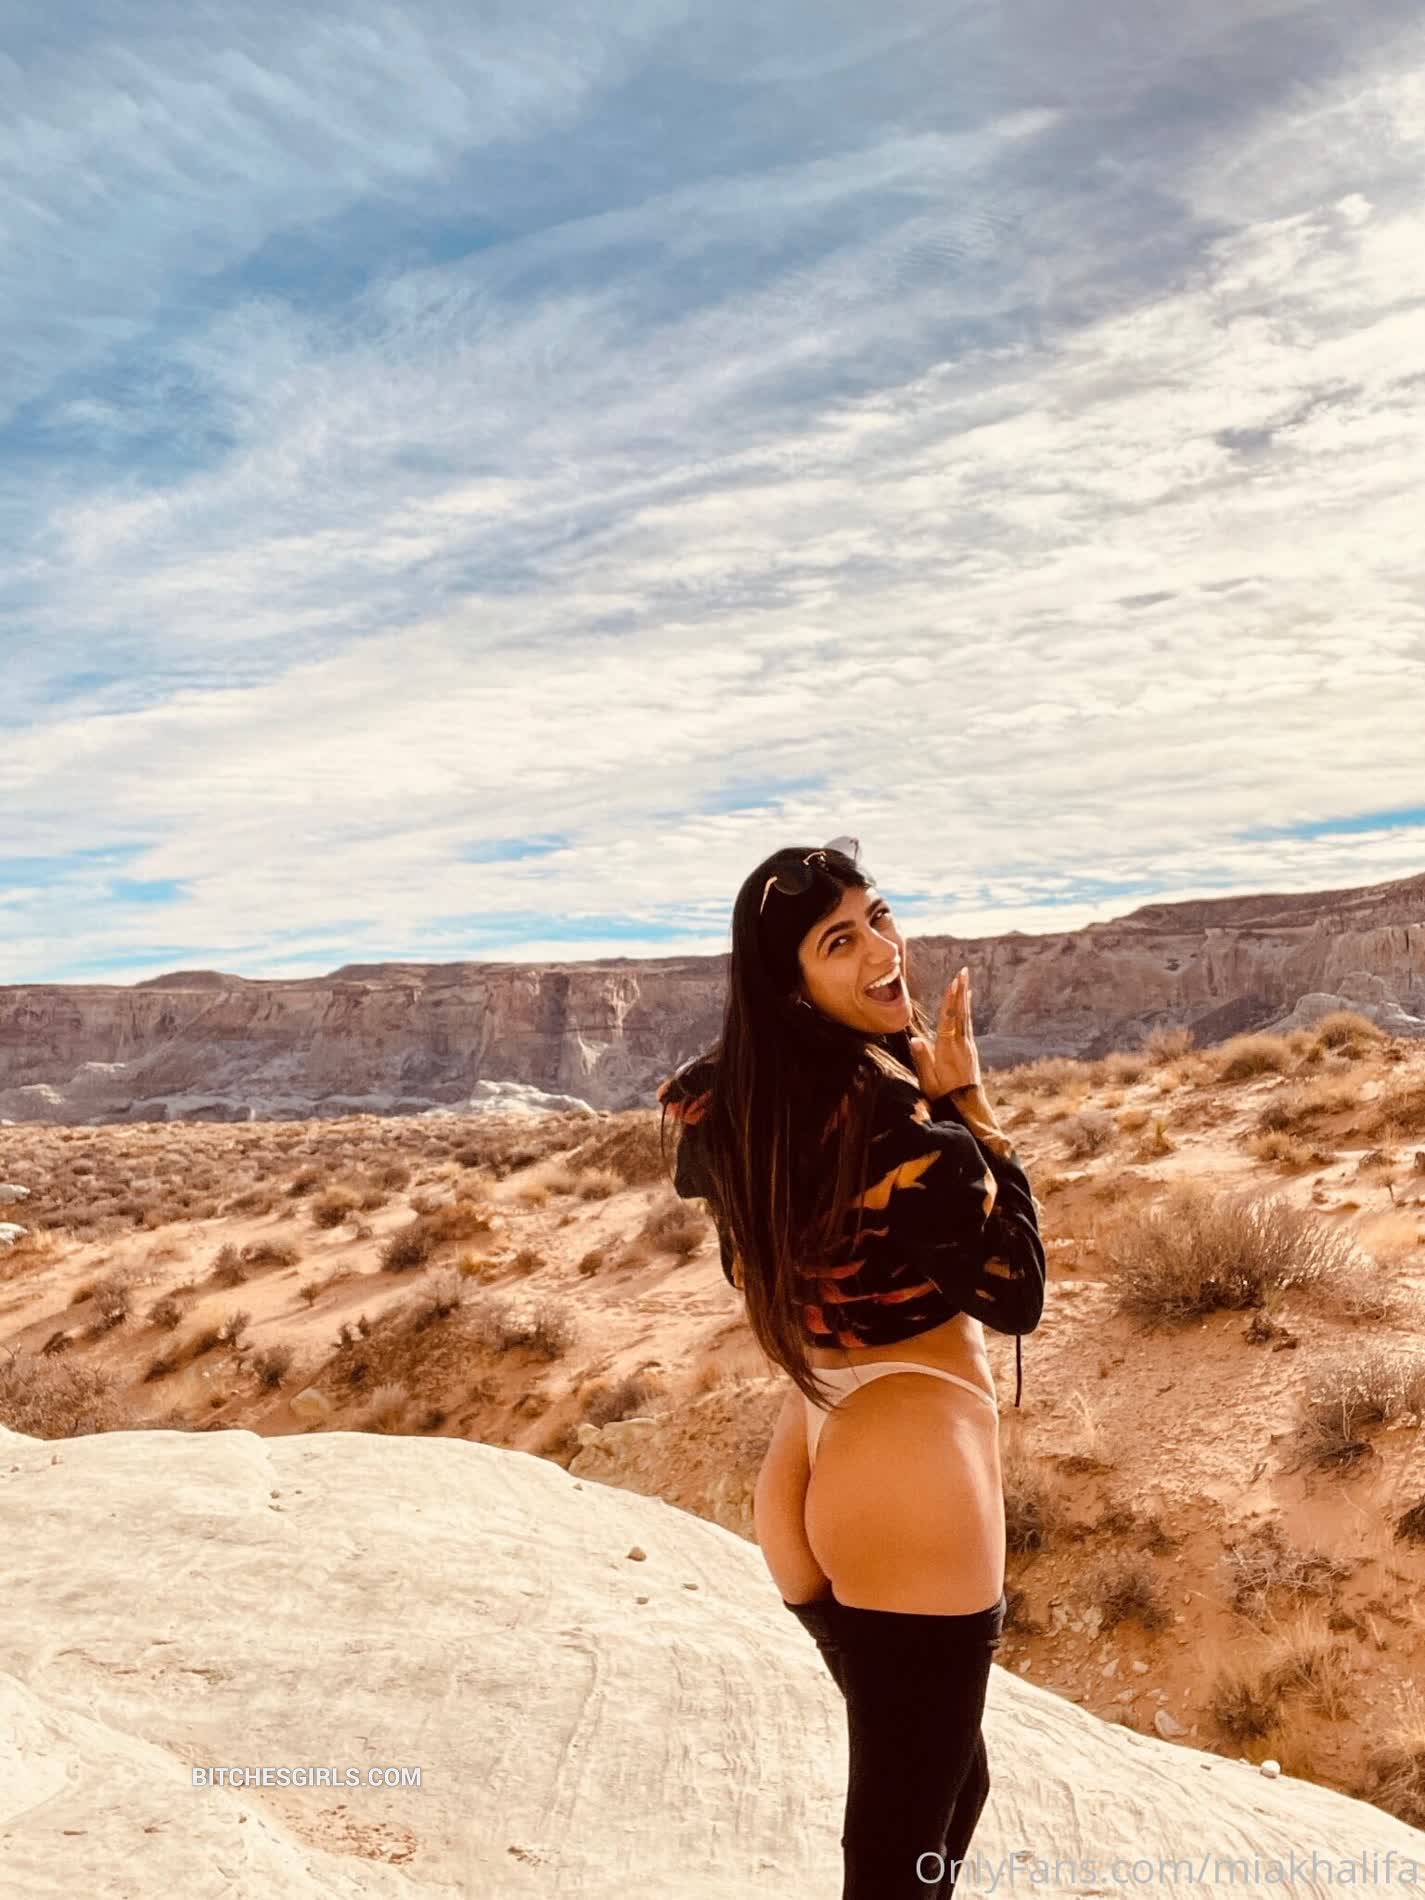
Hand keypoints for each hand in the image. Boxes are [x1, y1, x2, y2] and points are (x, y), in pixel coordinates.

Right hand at [909, 965, 981, 1097]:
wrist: (967, 1105)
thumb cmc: (944, 1093)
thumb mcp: (929, 1080)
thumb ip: (923, 1059)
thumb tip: (915, 1040)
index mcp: (947, 1048)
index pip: (948, 1019)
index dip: (950, 1000)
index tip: (953, 983)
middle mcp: (960, 1043)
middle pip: (959, 1012)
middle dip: (960, 991)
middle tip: (963, 972)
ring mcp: (967, 1045)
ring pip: (965, 1016)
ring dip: (964, 997)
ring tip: (964, 981)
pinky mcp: (970, 1049)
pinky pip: (968, 1024)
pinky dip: (966, 1010)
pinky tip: (966, 1003)